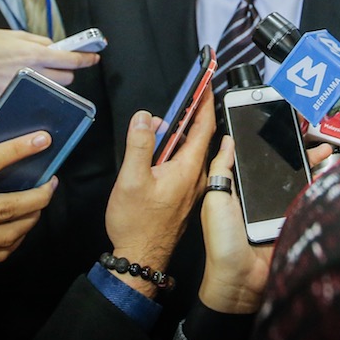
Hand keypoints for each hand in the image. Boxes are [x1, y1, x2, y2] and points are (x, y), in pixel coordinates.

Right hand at [0, 28, 99, 99]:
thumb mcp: (15, 35)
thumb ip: (39, 42)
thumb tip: (56, 48)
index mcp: (33, 54)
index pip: (70, 60)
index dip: (86, 59)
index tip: (94, 57)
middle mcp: (31, 73)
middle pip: (66, 79)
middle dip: (67, 71)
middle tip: (60, 63)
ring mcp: (21, 88)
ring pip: (53, 90)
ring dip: (54, 81)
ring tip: (42, 71)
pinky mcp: (10, 98)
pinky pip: (32, 96)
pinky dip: (34, 89)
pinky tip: (25, 80)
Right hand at [104, 92, 216, 297]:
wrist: (141, 257)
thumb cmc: (137, 223)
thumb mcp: (132, 179)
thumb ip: (140, 145)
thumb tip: (146, 117)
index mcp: (188, 168)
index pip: (204, 127)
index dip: (205, 102)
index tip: (207, 82)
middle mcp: (195, 176)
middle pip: (200, 136)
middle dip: (194, 112)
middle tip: (188, 93)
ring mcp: (190, 186)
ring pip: (190, 150)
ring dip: (182, 131)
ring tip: (168, 118)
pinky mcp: (181, 194)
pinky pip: (184, 163)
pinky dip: (177, 148)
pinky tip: (162, 147)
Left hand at [197, 139, 332, 313]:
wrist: (240, 281)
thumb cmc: (221, 243)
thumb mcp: (215, 198)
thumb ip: (221, 168)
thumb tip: (227, 140)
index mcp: (240, 189)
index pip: (257, 159)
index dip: (270, 143)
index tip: (281, 126)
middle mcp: (261, 197)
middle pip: (283, 167)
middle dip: (299, 150)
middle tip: (311, 136)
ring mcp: (278, 210)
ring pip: (299, 181)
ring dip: (314, 166)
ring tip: (327, 150)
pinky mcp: (292, 222)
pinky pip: (307, 201)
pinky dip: (319, 188)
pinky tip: (330, 174)